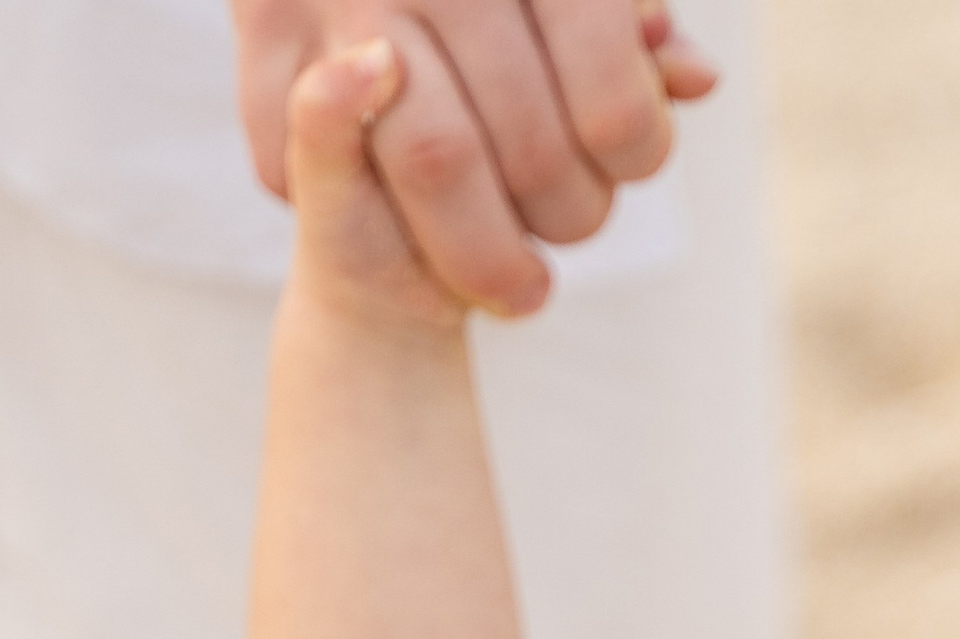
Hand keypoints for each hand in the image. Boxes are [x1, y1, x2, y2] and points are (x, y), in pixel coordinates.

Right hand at [234, 0, 717, 317]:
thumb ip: (627, 27)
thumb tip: (692, 79)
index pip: (611, 92)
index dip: (635, 150)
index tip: (631, 164)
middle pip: (529, 144)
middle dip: (566, 215)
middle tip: (570, 228)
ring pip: (438, 163)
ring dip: (488, 259)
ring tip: (520, 290)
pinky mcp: (266, 27)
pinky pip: (332, 163)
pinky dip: (379, 205)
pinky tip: (409, 213)